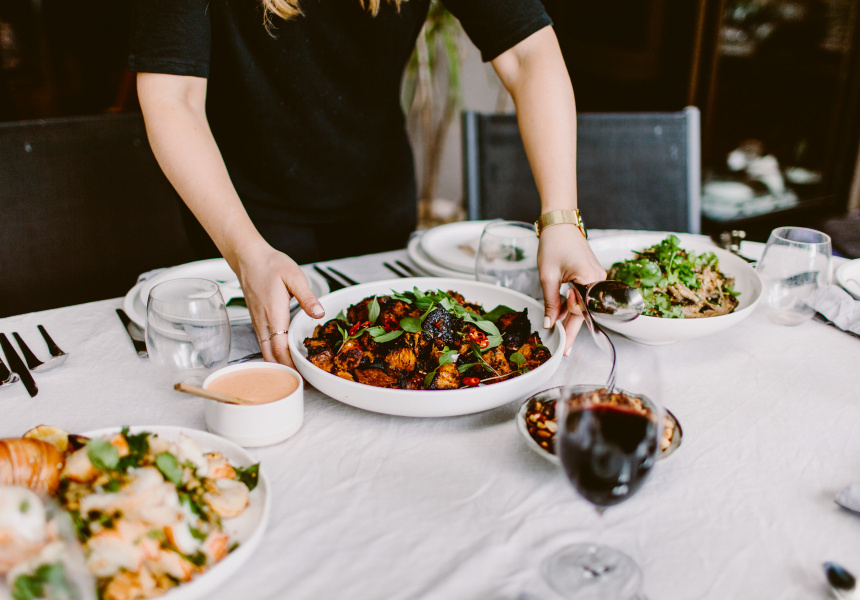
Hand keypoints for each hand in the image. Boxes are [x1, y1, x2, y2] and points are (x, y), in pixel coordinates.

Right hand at [232, 243, 324, 365]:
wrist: (249, 259)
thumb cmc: (271, 265)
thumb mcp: (294, 277)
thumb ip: (307, 297)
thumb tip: (319, 314)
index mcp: (274, 315)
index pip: (281, 349)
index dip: (291, 365)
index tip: (303, 375)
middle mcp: (264, 323)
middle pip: (272, 356)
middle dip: (286, 371)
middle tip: (302, 381)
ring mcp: (259, 323)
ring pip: (266, 352)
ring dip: (279, 365)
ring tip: (295, 374)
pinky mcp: (258, 321)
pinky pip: (265, 344)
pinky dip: (273, 355)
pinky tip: (283, 358)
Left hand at [537, 225, 605, 355]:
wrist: (559, 224)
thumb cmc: (554, 244)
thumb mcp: (548, 277)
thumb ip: (550, 302)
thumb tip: (550, 323)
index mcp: (591, 279)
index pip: (582, 311)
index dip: (571, 328)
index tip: (565, 345)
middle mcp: (598, 279)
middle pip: (584, 310)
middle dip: (572, 329)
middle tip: (565, 349)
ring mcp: (596, 278)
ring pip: (582, 304)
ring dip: (570, 318)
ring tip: (561, 336)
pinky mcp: (590, 276)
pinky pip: (581, 295)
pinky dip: (571, 305)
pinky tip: (561, 318)